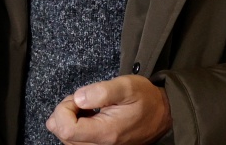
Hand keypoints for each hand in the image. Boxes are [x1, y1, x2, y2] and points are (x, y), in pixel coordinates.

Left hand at [45, 75, 171, 144]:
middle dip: (65, 112)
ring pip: (67, 139)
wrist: (163, 114)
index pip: (66, 129)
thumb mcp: (126, 86)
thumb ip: (100, 92)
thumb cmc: (145, 98)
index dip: (63, 109)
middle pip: (63, 135)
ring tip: (87, 106)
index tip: (77, 97)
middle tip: (82, 99)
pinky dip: (75, 125)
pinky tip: (88, 114)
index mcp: (106, 132)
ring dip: (69, 119)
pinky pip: (76, 140)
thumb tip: (78, 98)